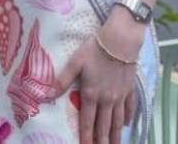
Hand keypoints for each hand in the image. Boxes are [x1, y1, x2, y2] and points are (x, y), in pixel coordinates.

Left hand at [56, 13, 141, 143]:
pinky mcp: (130, 90)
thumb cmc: (94, 50)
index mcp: (91, 95)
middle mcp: (107, 100)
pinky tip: (126, 125)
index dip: (86, 136)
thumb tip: (46, 95)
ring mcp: (120, 97)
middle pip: (104, 126)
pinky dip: (127, 119)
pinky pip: (130, 109)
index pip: (87, 121)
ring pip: (118, 121)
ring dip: (116, 135)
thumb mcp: (75, 63)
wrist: (120, 42)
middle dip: (102, 141)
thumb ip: (62, 81)